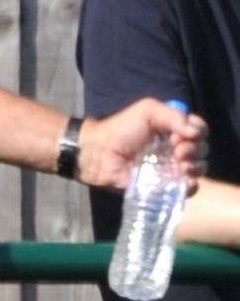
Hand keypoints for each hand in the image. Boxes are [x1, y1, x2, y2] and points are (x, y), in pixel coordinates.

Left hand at [81, 100, 208, 190]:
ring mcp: (170, 168)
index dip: (198, 132)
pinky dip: (190, 185)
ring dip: (196, 166)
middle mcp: (175, 149)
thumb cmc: (120, 129)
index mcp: (173, 130)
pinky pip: (186, 189)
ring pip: (198, 169)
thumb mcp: (148, 111)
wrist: (97, 153)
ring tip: (181, 164)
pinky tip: (184, 180)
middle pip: (202, 150)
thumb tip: (195, 133)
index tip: (183, 135)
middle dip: (196, 150)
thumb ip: (174, 116)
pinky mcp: (163, 186)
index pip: (199, 130)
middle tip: (178, 151)